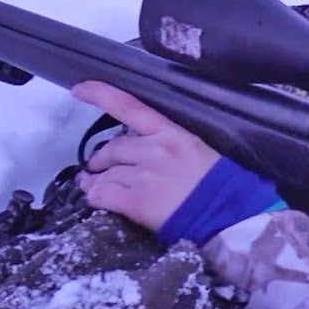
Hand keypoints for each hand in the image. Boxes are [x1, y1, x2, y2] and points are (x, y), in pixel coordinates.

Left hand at [71, 81, 219, 231]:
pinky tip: (97, 200)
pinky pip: (103, 195)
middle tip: (97, 167)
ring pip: (105, 174)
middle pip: (112, 148)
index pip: (130, 107)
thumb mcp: (201, 153)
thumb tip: (149, 149)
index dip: (101, 95)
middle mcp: (154, 151)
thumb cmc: (224, 187)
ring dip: (96, 181)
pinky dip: (95, 197)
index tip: (79, 90)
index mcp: (173, 134)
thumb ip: (173, 147)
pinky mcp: (136, 202)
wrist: (229, 219)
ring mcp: (144, 176)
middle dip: (101, 159)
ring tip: (94, 187)